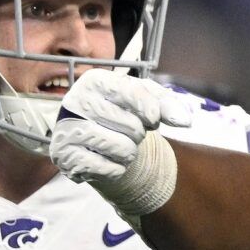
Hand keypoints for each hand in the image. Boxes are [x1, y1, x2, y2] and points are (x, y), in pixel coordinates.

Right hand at [48, 70, 193, 189]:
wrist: (97, 141)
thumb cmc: (123, 115)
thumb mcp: (146, 101)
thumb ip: (168, 105)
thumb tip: (185, 121)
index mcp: (94, 81)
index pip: (133, 94)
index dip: (152, 111)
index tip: (153, 118)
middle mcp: (74, 101)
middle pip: (132, 126)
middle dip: (139, 134)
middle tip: (129, 132)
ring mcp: (65, 129)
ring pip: (121, 149)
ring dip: (129, 153)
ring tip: (120, 145)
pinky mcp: (64, 156)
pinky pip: (107, 169)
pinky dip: (116, 169)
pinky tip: (108, 160)